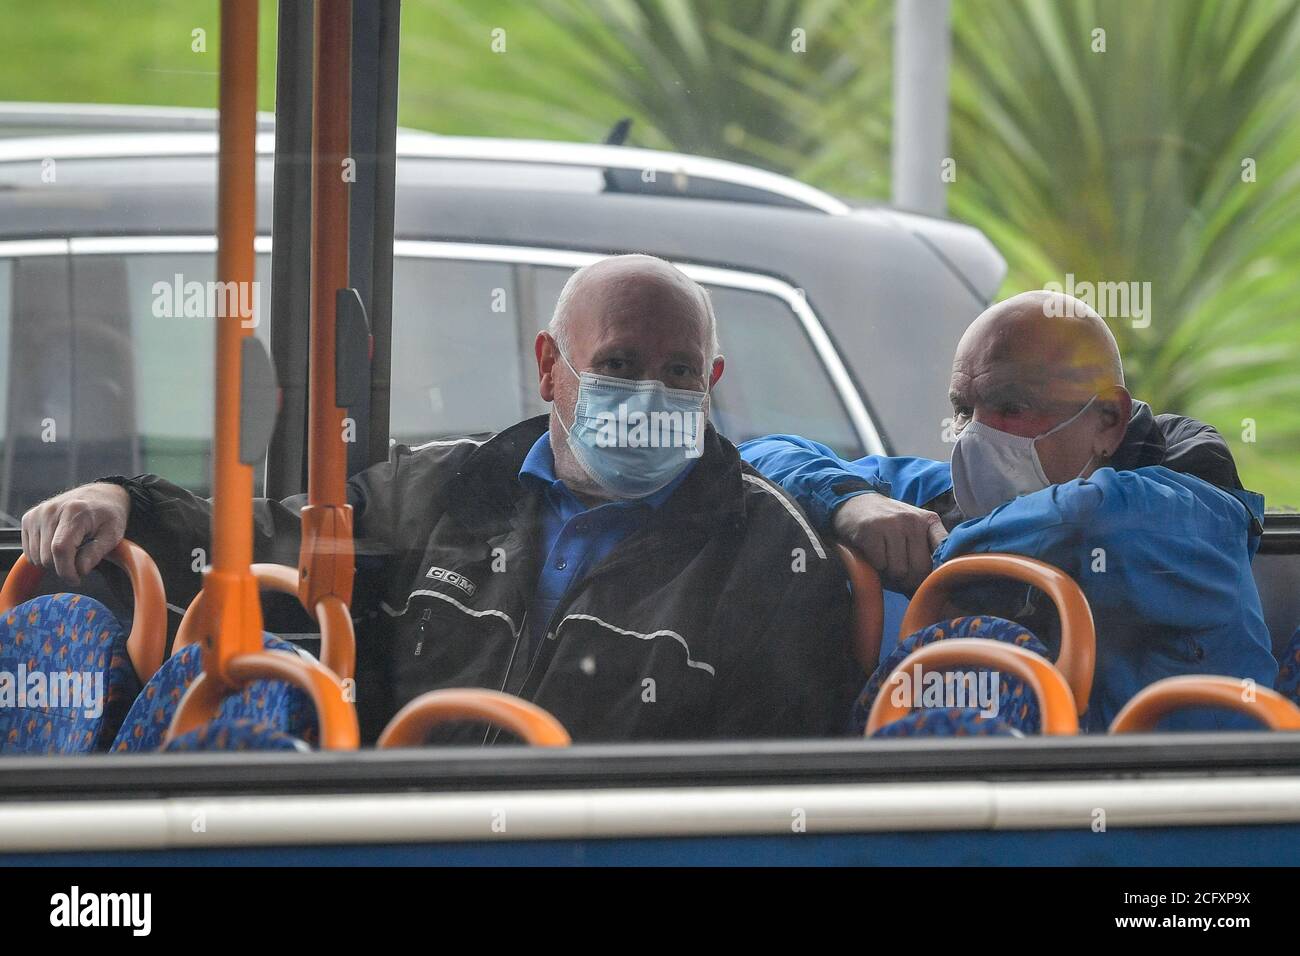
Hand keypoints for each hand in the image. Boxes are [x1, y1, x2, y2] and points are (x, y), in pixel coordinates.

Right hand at [21, 483, 130, 585]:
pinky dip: (43, 556)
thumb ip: (96, 553)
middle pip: (46, 556)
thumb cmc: (108, 515)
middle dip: (63, 568)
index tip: (77, 579)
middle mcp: (50, 510)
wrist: (100, 496)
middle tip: (79, 563)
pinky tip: (59, 546)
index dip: (67, 571)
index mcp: (74, 512)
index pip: (60, 549)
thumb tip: (80, 570)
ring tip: (72, 551)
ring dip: (53, 562)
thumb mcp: (113, 534)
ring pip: (35, 557)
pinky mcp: (29, 518)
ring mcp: (37, 514)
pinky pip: (29, 551)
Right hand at [831, 493, 947, 594]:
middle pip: (920, 568)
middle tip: (900, 575)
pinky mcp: (871, 530)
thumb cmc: (888, 524)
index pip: (945, 551)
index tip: (932, 580)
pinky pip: (880, 565)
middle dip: (909, 579)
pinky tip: (872, 554)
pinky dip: (875, 566)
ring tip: (885, 561)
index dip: (939, 572)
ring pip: (899, 570)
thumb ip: (927, 551)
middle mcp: (913, 520)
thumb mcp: (913, 529)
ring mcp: (891, 524)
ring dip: (890, 573)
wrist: (854, 503)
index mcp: (929, 520)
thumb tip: (933, 588)